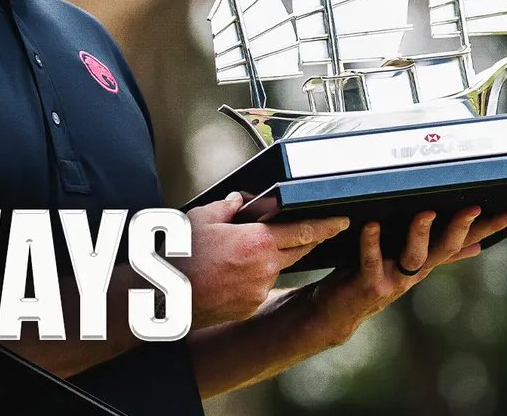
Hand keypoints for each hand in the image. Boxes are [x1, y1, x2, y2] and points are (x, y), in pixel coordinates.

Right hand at [178, 192, 349, 328]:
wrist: (164, 296)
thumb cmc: (180, 255)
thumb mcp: (201, 219)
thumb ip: (226, 207)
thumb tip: (237, 201)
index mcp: (257, 241)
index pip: (304, 230)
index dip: (327, 226)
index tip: (341, 221)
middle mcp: (265, 267)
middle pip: (298, 250)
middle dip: (306, 240)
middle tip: (309, 231)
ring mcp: (259, 289)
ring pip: (275, 268)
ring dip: (268, 259)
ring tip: (237, 255)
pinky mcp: (250, 305)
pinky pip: (259, 287)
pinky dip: (252, 278)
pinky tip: (229, 275)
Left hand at [302, 207, 506, 345]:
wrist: (342, 310)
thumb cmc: (375, 276)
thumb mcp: (410, 263)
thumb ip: (441, 253)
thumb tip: (477, 247)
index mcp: (428, 261)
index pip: (467, 242)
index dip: (491, 228)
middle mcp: (417, 271)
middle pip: (447, 248)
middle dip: (462, 228)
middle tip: (475, 207)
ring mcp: (396, 279)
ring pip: (415, 256)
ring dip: (421, 234)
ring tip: (425, 212)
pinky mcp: (371, 284)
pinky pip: (372, 260)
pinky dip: (371, 242)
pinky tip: (371, 225)